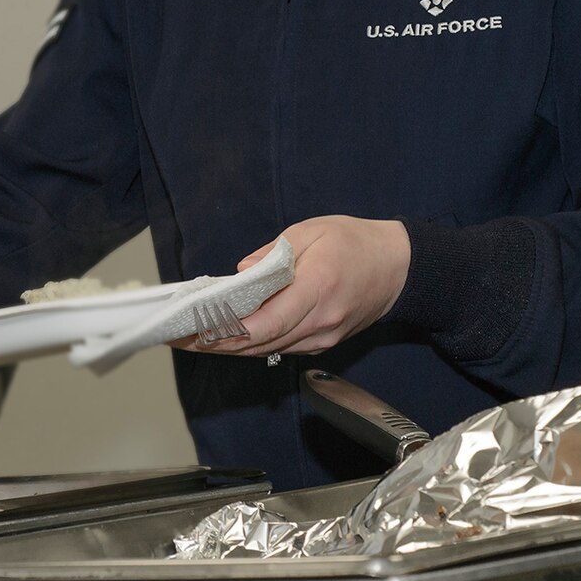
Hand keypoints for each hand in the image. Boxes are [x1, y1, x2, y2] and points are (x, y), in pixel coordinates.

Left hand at [179, 217, 409, 358]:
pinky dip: (252, 344)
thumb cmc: (355, 242)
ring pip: (269, 349)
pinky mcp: (325, 342)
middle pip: (262, 342)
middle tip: (179, 338)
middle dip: (217, 343)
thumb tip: (239, 275)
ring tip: (193, 340)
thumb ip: (271, 254)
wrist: (401, 267)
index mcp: (317, 288)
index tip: (196, 331)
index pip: (267, 322)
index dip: (228, 332)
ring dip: (231, 348)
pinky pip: (282, 347)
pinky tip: (227, 338)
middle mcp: (321, 321)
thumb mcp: (310, 231)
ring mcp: (324, 337)